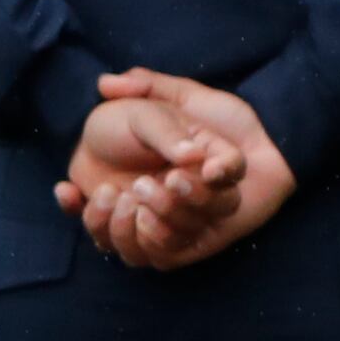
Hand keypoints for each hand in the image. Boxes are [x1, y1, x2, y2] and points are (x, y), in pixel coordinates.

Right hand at [59, 71, 293, 269]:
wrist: (272, 139)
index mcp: (138, 184)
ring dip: (127, 227)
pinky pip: (166, 256)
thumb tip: (106, 84)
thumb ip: (148, 87)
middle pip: (109, 234)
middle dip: (104, 219)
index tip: (66, 187)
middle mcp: (152, 211)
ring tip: (145, 188)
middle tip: (117, 188)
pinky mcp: (199, 244)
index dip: (75, 206)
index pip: (94, 207)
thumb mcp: (183, 98)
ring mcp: (174, 229)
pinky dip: (154, 238)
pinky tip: (149, 215)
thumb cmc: (225, 121)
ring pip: (134, 248)